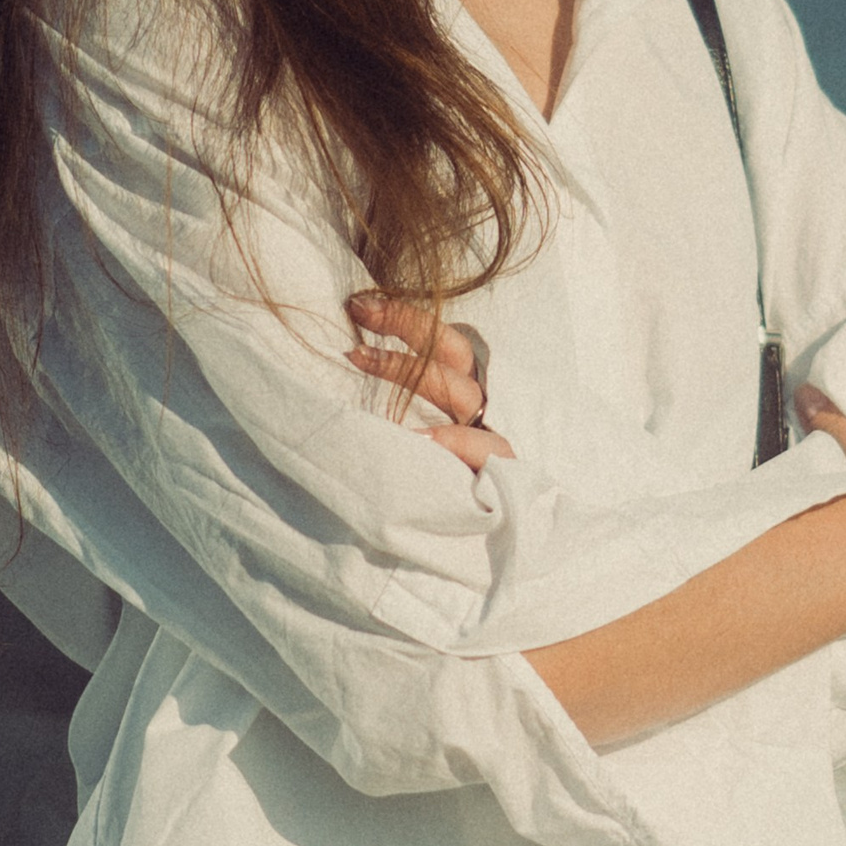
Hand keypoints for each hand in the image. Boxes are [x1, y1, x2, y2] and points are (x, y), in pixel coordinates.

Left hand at [346, 292, 515, 471]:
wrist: (484, 541)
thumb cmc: (435, 485)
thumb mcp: (410, 440)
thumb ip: (396, 404)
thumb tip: (344, 365)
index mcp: (461, 394)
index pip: (440, 341)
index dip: (403, 317)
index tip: (356, 304)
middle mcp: (480, 409)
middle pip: (451, 352)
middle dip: (407, 325)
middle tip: (359, 312)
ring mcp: (491, 440)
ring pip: (460, 392)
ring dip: (410, 373)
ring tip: (360, 360)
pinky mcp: (502, 477)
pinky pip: (487, 451)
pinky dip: (457, 442)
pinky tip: (422, 441)